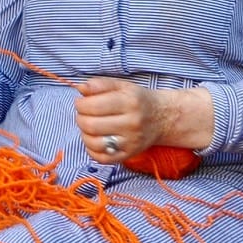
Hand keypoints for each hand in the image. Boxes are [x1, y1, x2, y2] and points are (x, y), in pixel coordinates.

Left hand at [74, 77, 215, 163]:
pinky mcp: (128, 155)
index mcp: (130, 102)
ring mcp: (131, 142)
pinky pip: (101, 158)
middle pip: (90, 125)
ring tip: (90, 126)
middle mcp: (132, 123)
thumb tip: (80, 88)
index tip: (81, 102)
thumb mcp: (122, 86)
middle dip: (80, 118)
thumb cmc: (137, 100)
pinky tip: (95, 139)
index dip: (80, 104)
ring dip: (84, 134)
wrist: (162, 118)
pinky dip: (91, 149)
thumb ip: (99, 84)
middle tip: (84, 114)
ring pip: (94, 143)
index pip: (93, 106)